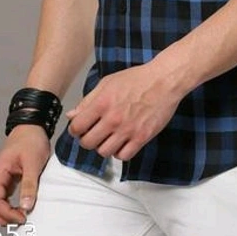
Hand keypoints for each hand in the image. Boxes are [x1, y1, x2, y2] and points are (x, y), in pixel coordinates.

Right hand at [0, 126, 50, 224]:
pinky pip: (1, 198)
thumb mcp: (33, 162)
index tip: (23, 218)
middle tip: (19, 221)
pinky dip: (7, 207)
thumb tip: (26, 207)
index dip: (7, 213)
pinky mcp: (6, 179)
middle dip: (0, 217)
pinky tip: (20, 208)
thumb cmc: (31, 140)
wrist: (32, 126)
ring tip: (20, 217)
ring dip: (3, 213)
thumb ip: (29, 185)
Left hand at [65, 62, 181, 160]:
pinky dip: (120, 152)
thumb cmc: (137, 79)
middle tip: (93, 134)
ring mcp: (128, 130)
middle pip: (88, 143)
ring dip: (103, 147)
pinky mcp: (142, 137)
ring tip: (108, 138)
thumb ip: (88, 100)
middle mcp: (113, 118)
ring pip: (104, 152)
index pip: (77, 127)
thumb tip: (72, 115)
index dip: (75, 130)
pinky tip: (122, 142)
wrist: (163, 81)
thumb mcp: (107, 82)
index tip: (79, 129)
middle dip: (87, 140)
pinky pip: (123, 156)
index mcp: (102, 102)